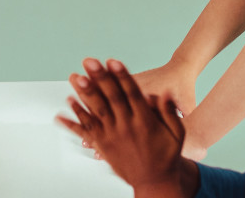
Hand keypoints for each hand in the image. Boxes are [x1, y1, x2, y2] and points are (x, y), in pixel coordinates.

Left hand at [58, 59, 196, 197]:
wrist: (156, 182)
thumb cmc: (166, 157)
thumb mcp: (177, 133)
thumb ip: (170, 112)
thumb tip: (165, 93)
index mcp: (145, 121)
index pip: (132, 92)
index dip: (121, 75)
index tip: (113, 61)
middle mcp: (127, 127)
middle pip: (111, 97)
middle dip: (99, 78)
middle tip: (89, 62)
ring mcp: (113, 136)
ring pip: (96, 111)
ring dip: (84, 93)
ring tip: (75, 77)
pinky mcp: (104, 145)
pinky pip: (87, 129)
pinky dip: (76, 116)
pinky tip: (67, 104)